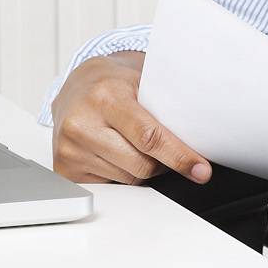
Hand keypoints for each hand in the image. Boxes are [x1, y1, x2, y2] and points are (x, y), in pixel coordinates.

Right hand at [50, 50, 213, 185]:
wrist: (75, 86)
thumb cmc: (112, 83)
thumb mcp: (140, 82)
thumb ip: (166, 106)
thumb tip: (202, 136)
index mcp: (105, 96)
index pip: (148, 136)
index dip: (179, 156)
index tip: (200, 170)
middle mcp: (82, 123)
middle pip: (141, 164)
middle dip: (164, 163)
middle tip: (169, 150)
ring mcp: (70, 148)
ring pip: (129, 178)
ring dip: (143, 169)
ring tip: (136, 144)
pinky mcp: (65, 167)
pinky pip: (111, 185)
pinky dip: (124, 174)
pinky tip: (118, 153)